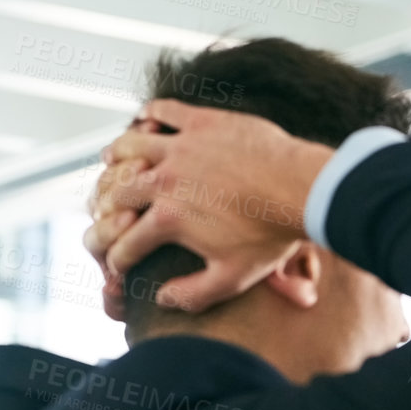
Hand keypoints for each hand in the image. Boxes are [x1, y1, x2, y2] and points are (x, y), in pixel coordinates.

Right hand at [82, 100, 334, 313]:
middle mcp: (165, 180)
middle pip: (119, 192)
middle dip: (108, 206)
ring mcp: (182, 147)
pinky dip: (150, 114)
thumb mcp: (232, 278)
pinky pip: (165, 110)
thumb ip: (192, 294)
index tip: (117, 264)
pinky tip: (145, 118)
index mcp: (168, 220)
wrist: (303, 190)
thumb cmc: (271, 236)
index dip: (117, 259)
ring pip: (132, 146)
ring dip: (117, 155)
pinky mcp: (203, 122)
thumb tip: (161, 298)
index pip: (126, 244)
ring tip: (111, 159)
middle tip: (107, 209)